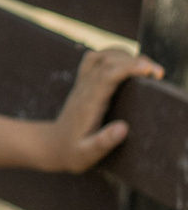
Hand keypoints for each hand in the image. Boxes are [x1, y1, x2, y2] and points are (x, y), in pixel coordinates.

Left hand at [43, 47, 163, 171]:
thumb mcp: (86, 154)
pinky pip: (95, 60)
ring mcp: (82, 84)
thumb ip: (103, 142)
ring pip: (100, 57)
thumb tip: (123, 128)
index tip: (149, 69)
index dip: (128, 68)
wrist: (51, 145)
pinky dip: (113, 55)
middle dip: (134, 61)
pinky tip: (128, 62)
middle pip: (106, 62)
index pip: (106, 76)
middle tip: (158, 72)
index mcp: (88, 104)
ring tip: (147, 67)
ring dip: (124, 55)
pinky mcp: (83, 83)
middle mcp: (84, 89)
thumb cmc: (71, 152)